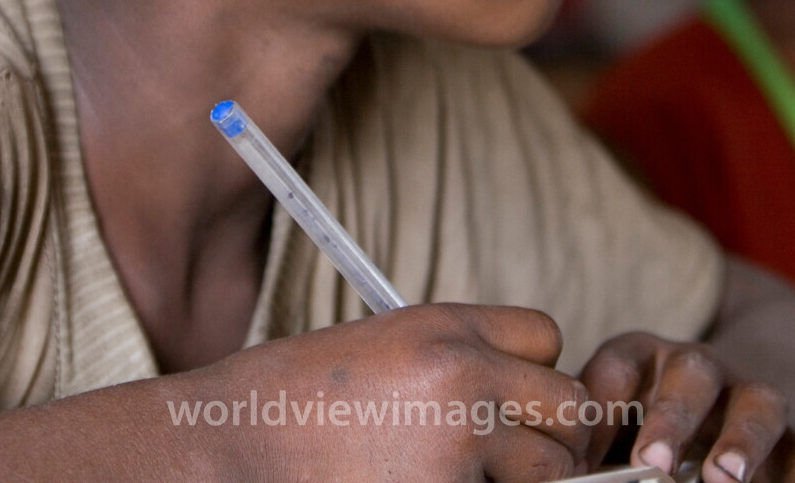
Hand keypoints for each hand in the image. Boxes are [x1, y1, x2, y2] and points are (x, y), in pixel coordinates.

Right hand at [164, 303, 594, 481]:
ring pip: (550, 472)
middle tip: (502, 459)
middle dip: (546, 437)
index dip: (530, 373)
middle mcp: (462, 375)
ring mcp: (458, 443)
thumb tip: (518, 401)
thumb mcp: (380, 349)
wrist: (225, 447)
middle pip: (569, 405)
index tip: (503, 399)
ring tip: (450, 476)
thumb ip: (454, 363)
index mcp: (443, 326)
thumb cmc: (292, 403)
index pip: (547, 335)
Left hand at [578, 333, 794, 482]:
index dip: (599, 407)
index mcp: (642, 358)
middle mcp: (699, 369)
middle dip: (672, 417)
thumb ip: (586, 443)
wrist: (725, 397)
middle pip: (691, 375)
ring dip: (742, 440)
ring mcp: (751, 399)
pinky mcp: (794, 438)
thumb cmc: (641, 417)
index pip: (618, 366)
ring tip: (724, 478)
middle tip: (653, 460)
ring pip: (758, 403)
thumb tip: (554, 475)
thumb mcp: (610, 414)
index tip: (580, 455)